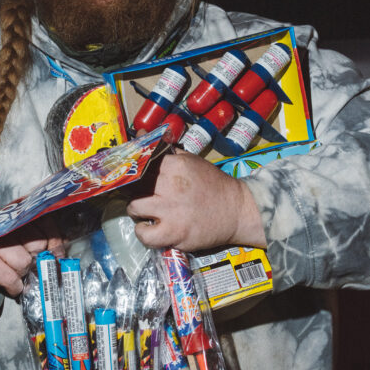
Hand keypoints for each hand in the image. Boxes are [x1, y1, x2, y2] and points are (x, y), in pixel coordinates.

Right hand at [0, 218, 64, 297]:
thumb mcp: (16, 240)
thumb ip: (37, 238)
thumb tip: (61, 248)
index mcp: (16, 221)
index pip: (43, 221)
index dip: (55, 238)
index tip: (60, 253)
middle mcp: (6, 229)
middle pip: (37, 243)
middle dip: (39, 259)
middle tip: (35, 266)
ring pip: (25, 262)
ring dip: (24, 273)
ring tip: (17, 274)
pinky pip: (11, 278)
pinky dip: (14, 287)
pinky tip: (11, 286)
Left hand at [125, 151, 266, 252]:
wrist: (237, 210)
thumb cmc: (213, 185)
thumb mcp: (192, 161)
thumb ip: (166, 150)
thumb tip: (141, 134)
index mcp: (176, 165)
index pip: (141, 164)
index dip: (134, 171)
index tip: (133, 176)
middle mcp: (171, 186)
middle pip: (134, 185)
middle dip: (135, 190)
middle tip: (142, 195)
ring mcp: (171, 211)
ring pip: (134, 208)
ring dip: (136, 210)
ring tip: (145, 211)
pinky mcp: (174, 233)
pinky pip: (144, 234)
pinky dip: (143, 232)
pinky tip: (150, 228)